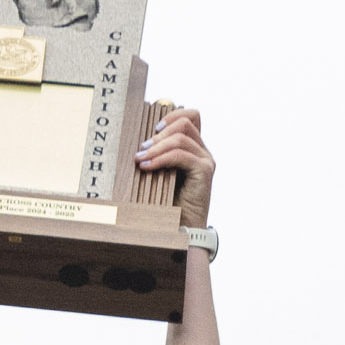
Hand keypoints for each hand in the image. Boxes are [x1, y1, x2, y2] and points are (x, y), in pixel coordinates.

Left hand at [136, 104, 214, 228]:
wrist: (182, 229)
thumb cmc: (169, 203)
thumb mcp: (161, 173)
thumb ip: (158, 155)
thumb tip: (139, 142)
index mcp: (195, 148)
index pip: (191, 116)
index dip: (171, 115)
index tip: (153, 129)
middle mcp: (203, 152)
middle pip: (185, 122)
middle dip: (159, 133)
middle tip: (141, 149)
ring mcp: (206, 160)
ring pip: (181, 137)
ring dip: (157, 146)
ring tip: (141, 159)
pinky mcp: (204, 171)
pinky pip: (181, 155)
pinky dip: (161, 158)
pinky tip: (148, 166)